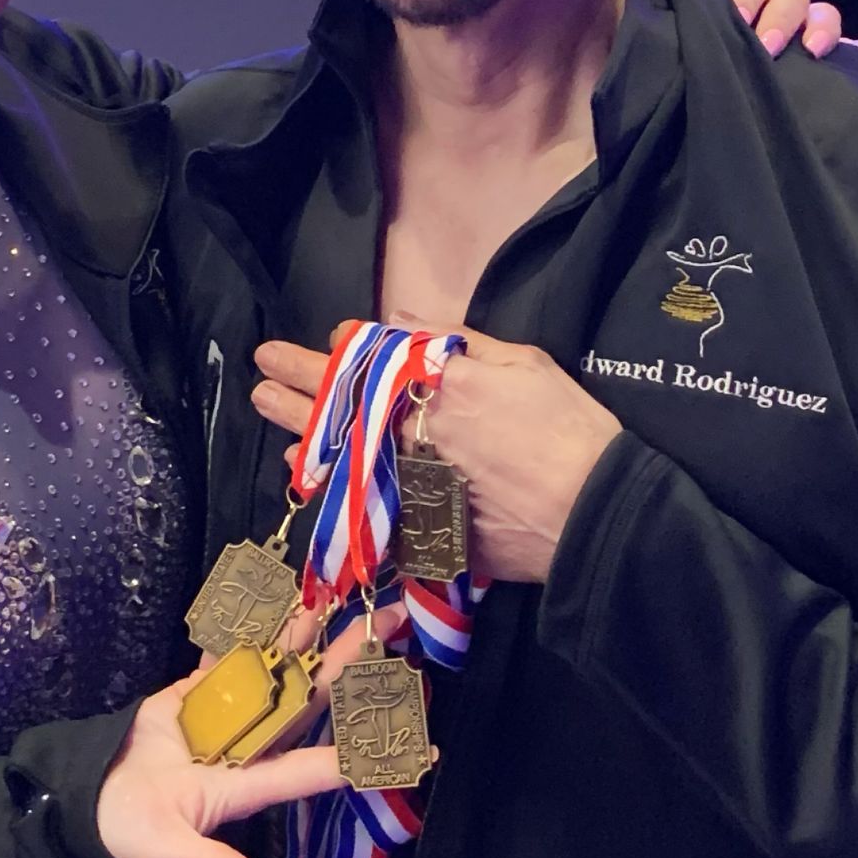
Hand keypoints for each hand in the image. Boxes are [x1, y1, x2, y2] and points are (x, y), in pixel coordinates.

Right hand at [94, 610, 377, 857]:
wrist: (88, 800)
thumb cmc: (132, 831)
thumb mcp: (171, 851)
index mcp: (250, 784)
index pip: (315, 767)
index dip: (362, 757)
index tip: (418, 744)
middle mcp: (250, 747)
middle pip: (310, 700)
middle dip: (349, 664)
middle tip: (390, 623)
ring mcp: (226, 716)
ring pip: (275, 669)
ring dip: (303, 634)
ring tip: (336, 598)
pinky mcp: (196, 694)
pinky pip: (229, 656)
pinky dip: (248, 628)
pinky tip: (274, 598)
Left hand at [253, 329, 619, 585]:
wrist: (596, 510)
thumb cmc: (568, 428)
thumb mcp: (523, 363)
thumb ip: (456, 343)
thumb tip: (399, 326)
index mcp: (436, 390)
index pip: (361, 368)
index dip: (321, 360)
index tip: (297, 352)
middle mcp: (412, 437)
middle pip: (338, 415)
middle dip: (293, 395)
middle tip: (261, 383)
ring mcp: (411, 488)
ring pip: (341, 464)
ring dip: (305, 444)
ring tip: (277, 429)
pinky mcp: (421, 532)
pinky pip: (366, 512)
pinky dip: (338, 496)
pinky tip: (314, 485)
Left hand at [648, 0, 857, 59]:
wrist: (688, 66)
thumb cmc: (682, 22)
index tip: (737, 17)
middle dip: (782, 18)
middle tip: (767, 45)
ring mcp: (798, 25)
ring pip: (822, 15)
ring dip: (822, 30)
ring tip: (812, 53)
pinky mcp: (815, 54)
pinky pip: (845, 49)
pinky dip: (857, 51)